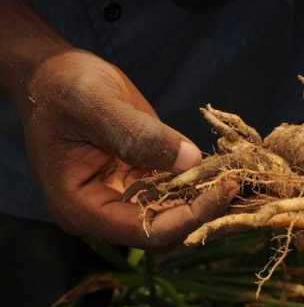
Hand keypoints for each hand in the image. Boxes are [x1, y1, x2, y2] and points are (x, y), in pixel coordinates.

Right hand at [20, 50, 235, 247]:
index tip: (226, 188)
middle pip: (166, 229)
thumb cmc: (62, 87)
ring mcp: (125, 198)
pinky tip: (227, 169)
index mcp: (83, 208)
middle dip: (206, 211)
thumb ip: (136, 134)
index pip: (147, 230)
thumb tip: (190, 160)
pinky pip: (176, 191)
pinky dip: (201, 183)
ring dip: (209, 199)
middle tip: (246, 186)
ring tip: (244, 178)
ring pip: (176, 213)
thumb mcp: (93, 104)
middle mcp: (106, 212)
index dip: (190, 215)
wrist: (55, 76)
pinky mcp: (142, 181)